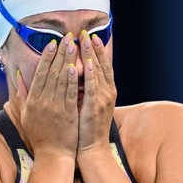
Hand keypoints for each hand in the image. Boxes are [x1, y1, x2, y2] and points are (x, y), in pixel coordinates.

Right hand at [16, 33, 78, 157]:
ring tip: (73, 46)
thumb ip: (22, 94)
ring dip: (67, 61)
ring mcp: (54, 108)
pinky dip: (72, 80)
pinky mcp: (67, 114)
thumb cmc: (40, 135)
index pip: (39, 74)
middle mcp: (42, 102)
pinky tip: (76, 67)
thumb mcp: (26, 114)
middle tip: (66, 38)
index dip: (46, 57)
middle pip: (51, 73)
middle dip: (59, 54)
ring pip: (61, 80)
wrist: (53, 155)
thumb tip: (17, 75)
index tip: (51, 43)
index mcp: (32, 100)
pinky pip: (70, 94)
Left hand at [77, 30, 116, 153]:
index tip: (89, 37)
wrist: (91, 149)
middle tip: (85, 33)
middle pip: (100, 66)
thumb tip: (75, 75)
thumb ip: (83, 89)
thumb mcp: (86, 105)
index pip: (101, 66)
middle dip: (92, 48)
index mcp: (105, 92)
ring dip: (90, 56)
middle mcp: (107, 93)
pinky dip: (89, 76)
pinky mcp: (94, 107)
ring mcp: (102, 100)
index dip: (96, 51)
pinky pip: (92, 88)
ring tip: (85, 41)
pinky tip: (85, 64)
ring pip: (97, 74)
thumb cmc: (85, 128)